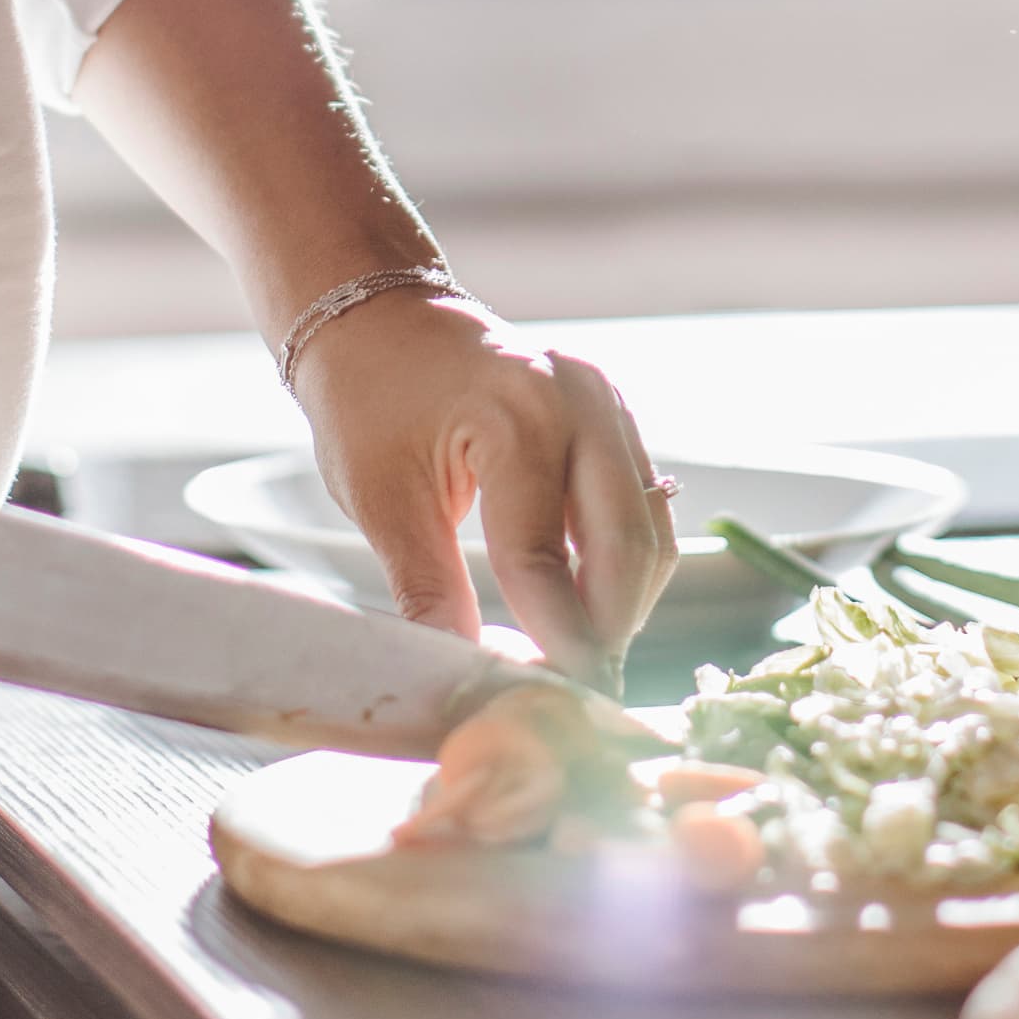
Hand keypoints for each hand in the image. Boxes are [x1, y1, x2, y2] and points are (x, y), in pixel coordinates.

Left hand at [291, 288, 677, 688]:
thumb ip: (427, 589)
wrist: (381, 319)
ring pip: (650, 526)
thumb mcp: (382, 500)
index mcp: (514, 419)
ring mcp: (606, 401)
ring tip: (588, 653)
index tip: (551, 699)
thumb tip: (457, 678)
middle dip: (608, 628)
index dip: (552, 638)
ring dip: (628, 598)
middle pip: (627, 544)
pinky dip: (626, 558)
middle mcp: (579, 401)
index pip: (544, 556)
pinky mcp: (614, 411)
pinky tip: (593, 600)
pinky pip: (643, 499)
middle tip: (584, 690)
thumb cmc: (368, 401)